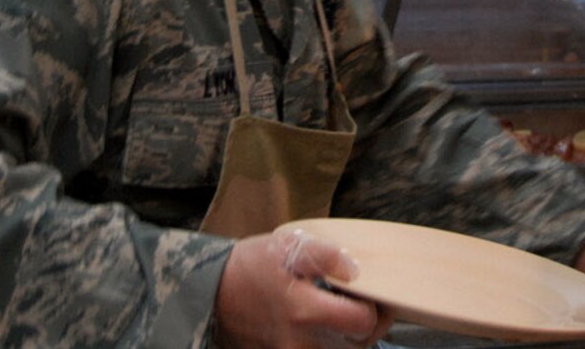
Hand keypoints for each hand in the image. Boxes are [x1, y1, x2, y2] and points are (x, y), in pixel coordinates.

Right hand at [213, 227, 392, 348]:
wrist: (210, 293)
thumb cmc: (248, 266)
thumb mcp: (286, 246)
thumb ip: (325, 254)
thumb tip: (355, 268)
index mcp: (303, 311)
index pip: (360, 323)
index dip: (374, 309)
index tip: (370, 295)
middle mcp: (299, 342)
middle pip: (356, 347)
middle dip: (367, 327)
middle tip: (366, 306)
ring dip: (350, 339)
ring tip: (347, 316)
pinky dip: (330, 344)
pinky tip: (327, 327)